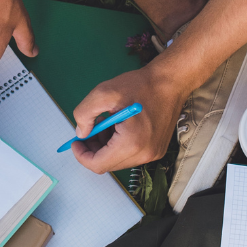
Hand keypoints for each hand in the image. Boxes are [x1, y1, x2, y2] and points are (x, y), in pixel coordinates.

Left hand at [71, 60, 184, 174]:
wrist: (171, 82)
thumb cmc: (141, 85)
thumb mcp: (104, 93)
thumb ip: (84, 114)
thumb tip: (81, 133)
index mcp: (131, 143)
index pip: (98, 164)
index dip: (82, 155)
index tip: (76, 142)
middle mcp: (145, 154)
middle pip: (108, 164)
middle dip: (93, 150)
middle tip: (88, 130)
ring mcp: (153, 154)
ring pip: (119, 160)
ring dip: (106, 147)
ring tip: (105, 124)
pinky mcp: (157, 150)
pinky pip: (131, 155)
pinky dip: (119, 145)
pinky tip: (118, 127)